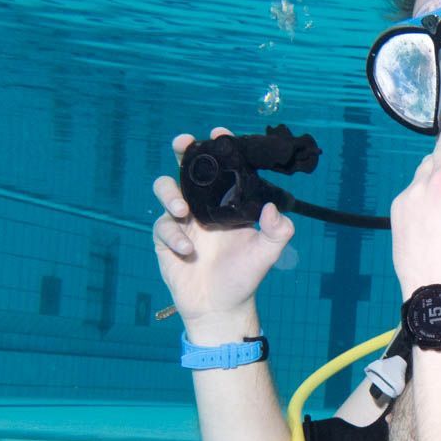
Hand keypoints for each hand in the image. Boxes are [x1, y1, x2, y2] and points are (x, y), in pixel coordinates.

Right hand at [152, 128, 295, 339]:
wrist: (221, 307)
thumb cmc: (245, 277)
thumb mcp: (268, 254)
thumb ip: (278, 231)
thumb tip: (272, 208)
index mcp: (228, 203)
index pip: (224, 168)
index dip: (220, 148)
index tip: (220, 133)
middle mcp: (204, 206)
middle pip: (188, 169)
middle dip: (184, 151)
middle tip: (183, 144)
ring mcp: (182, 221)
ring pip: (166, 190)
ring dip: (170, 193)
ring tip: (183, 211)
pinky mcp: (166, 239)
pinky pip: (162, 226)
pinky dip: (173, 235)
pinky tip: (188, 250)